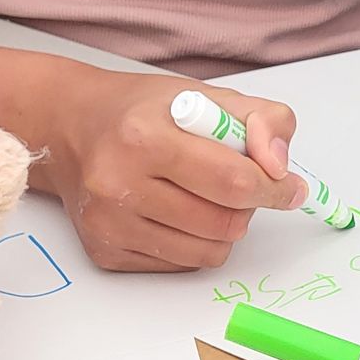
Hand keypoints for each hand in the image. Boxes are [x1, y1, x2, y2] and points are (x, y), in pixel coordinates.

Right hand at [35, 63, 306, 271]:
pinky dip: (194, 243)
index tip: (291, 189)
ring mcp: (109, 224)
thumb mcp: (204, 94)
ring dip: (224, 227)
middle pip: (225, 222)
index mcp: (144, 137)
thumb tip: (280, 168)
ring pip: (208, 252)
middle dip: (248, 206)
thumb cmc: (140, 112)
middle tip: (239, 184)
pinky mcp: (105, 253)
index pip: (233, 180)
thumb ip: (260, 120)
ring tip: (205, 196)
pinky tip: (176, 212)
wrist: (68, 130)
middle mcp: (118, 184)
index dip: (275, 188)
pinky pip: (181, 265)